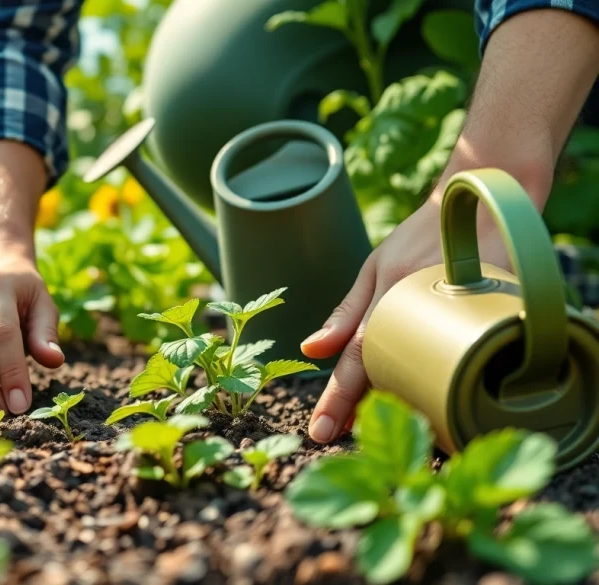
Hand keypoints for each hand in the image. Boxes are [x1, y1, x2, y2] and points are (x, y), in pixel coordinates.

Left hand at [299, 201, 513, 442]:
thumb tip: (310, 350)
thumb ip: (347, 312)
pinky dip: (449, 387)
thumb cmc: (423, 235)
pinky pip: (469, 363)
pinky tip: (437, 407)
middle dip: (366, 411)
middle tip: (341, 436)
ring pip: (430, 376)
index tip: (320, 433)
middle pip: (393, 373)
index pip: (359, 356)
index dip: (338, 398)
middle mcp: (421, 305)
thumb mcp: (376, 266)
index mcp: (389, 293)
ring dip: (405, 407)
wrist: (487, 197)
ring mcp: (462, 311)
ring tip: (385, 430)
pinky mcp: (497, 315)